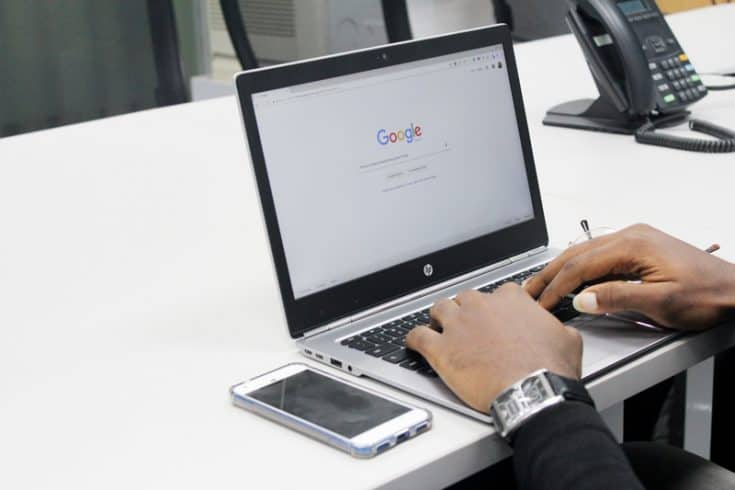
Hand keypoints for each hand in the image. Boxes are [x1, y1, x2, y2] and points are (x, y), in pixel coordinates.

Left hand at [406, 285, 581, 412]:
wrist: (533, 392)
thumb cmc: (549, 368)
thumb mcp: (567, 339)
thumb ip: (556, 327)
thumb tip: (559, 330)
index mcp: (511, 299)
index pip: (499, 292)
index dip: (497, 306)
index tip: (497, 316)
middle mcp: (480, 306)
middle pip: (465, 298)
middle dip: (466, 310)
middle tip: (468, 325)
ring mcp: (457, 326)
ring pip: (438, 309)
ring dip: (438, 317)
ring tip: (439, 327)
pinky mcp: (440, 349)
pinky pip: (417, 336)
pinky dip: (412, 338)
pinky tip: (412, 342)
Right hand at [524, 223, 734, 330]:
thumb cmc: (708, 295)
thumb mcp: (662, 301)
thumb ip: (617, 298)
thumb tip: (581, 298)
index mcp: (633, 244)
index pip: (581, 264)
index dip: (557, 285)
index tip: (541, 302)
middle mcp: (631, 236)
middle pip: (576, 253)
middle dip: (549, 274)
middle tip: (528, 292)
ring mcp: (634, 240)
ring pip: (584, 253)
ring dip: (561, 271)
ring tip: (541, 287)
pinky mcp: (638, 249)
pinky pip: (598, 256)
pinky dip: (578, 269)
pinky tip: (570, 281)